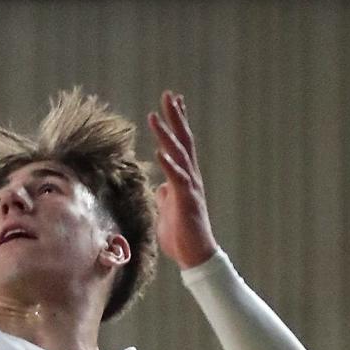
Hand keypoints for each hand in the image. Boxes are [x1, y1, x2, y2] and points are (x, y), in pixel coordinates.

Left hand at [148, 91, 218, 269]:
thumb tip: (160, 187)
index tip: (171, 103)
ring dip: (166, 135)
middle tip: (168, 95)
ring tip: (154, 116)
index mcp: (185, 177)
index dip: (176, 123)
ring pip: (179, 154)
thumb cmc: (181, 235)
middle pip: (183, 140)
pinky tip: (160, 151)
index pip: (181, 144)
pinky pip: (177, 178)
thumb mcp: (168, 210)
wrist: (194, 255)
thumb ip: (166, 195)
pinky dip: (169, 164)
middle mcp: (190, 177)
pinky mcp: (186, 200)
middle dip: (175, 117)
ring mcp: (190, 187)